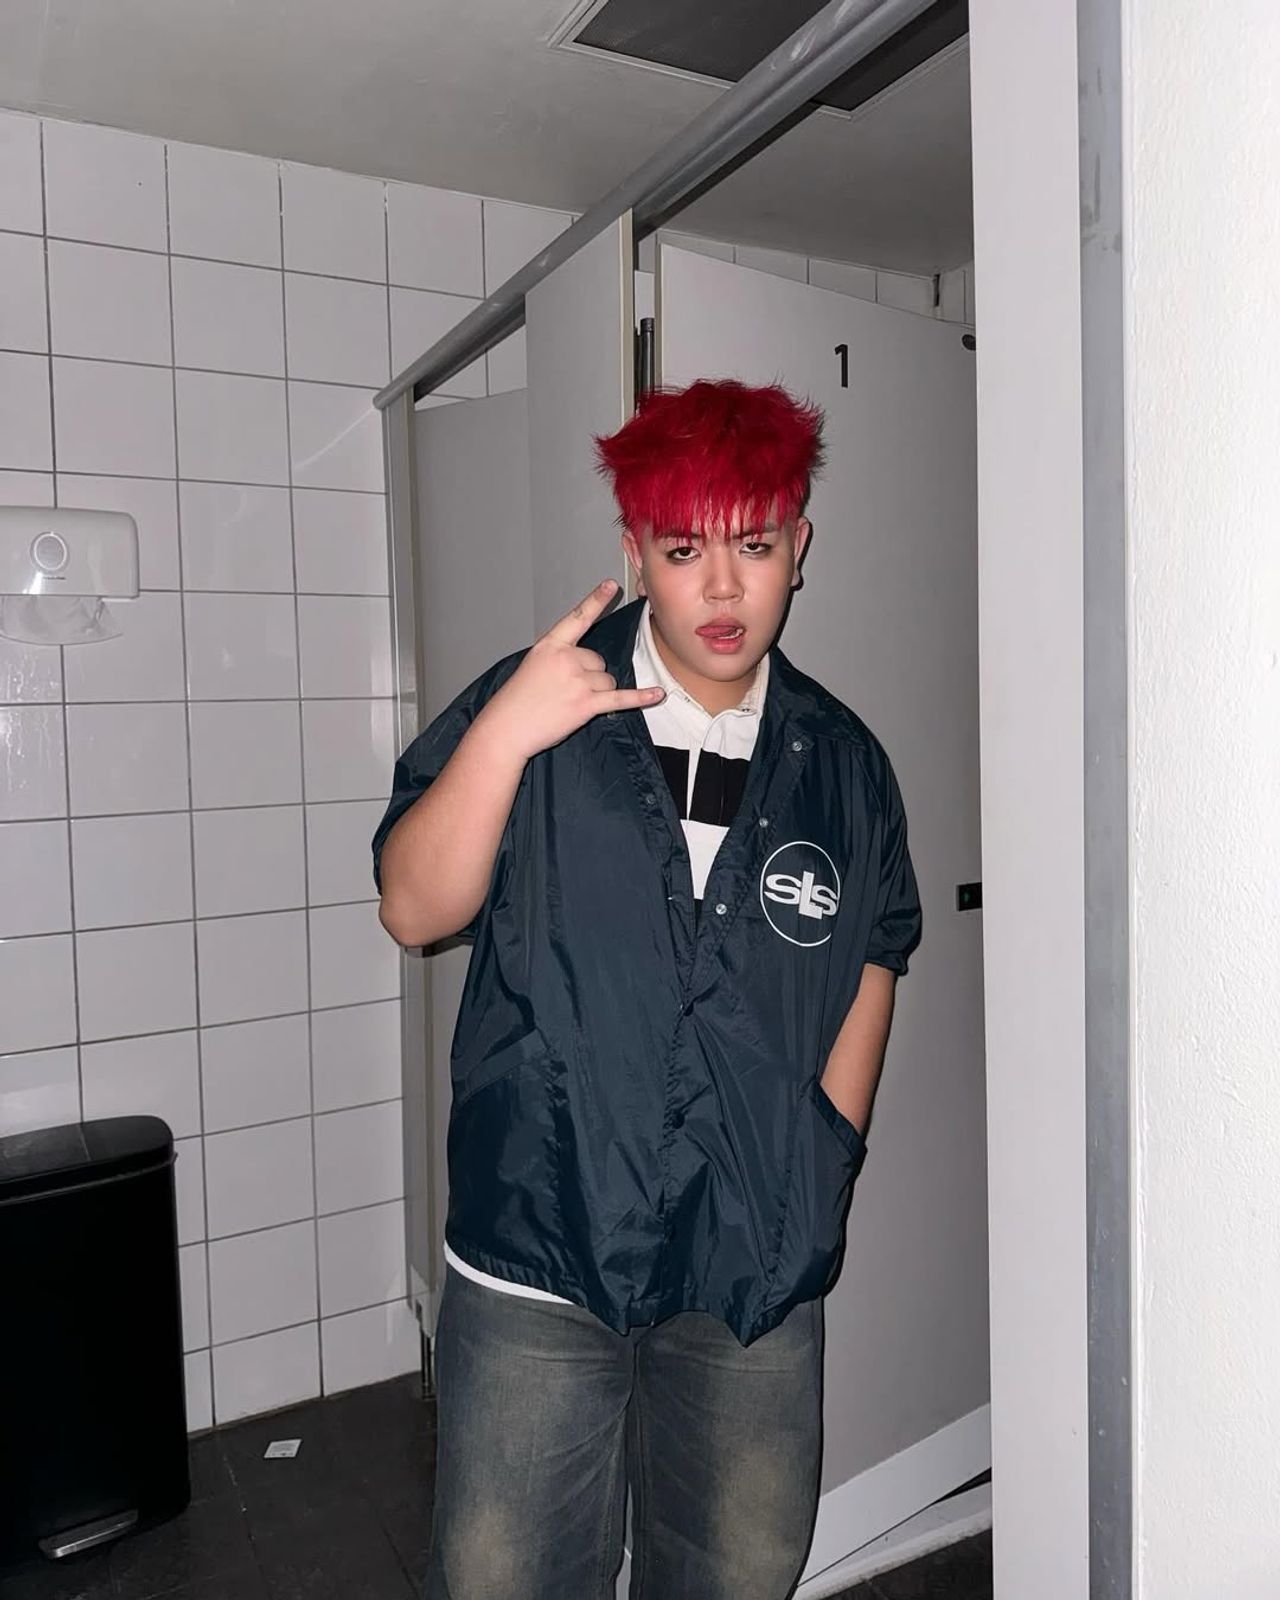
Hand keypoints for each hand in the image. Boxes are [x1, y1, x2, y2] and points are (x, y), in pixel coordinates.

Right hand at [476, 579, 664, 760]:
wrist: (507, 727)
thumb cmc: (517, 700)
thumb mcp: (533, 665)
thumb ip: (559, 657)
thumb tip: (587, 665)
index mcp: (550, 645)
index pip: (577, 617)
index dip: (595, 600)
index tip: (611, 585)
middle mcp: (566, 658)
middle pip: (598, 660)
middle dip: (590, 676)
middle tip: (565, 691)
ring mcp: (577, 680)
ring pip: (607, 680)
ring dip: (597, 692)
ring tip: (570, 703)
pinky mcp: (586, 703)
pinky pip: (620, 698)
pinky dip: (640, 698)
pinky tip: (657, 694)